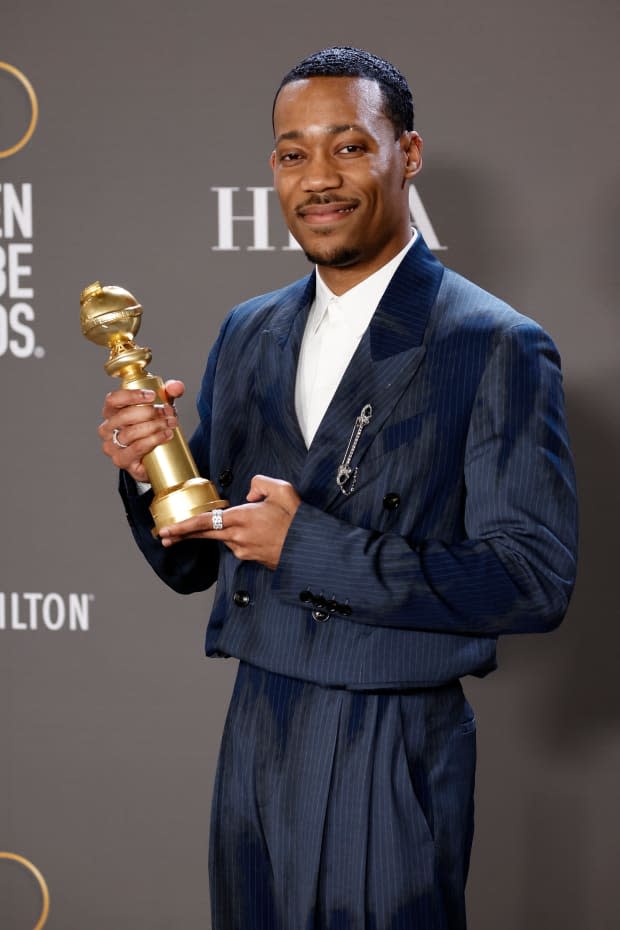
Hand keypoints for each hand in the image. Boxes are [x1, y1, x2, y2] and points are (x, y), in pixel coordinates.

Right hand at [98, 380, 184, 481]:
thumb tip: (175, 386)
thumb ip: (168, 393)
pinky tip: (166, 435)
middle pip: (125, 416)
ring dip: (154, 426)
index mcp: (111, 412)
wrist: (153, 458)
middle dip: (150, 412)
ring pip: (131, 432)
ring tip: (170, 424)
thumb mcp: (160, 407)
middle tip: (167, 412)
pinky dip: (153, 440)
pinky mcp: (121, 460)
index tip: (152, 395)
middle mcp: (106, 429)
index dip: (132, 395)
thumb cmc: (151, 427)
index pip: (113, 399)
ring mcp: (111, 446)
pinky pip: (137, 448)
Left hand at [159, 474, 300, 569]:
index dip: (183, 526)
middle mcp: (238, 537)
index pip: (205, 521)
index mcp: (242, 517)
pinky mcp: (252, 559)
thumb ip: (259, 483)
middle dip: (183, 535)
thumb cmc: (298, 519)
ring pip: (227, 538)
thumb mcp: (282, 489)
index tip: (166, 530)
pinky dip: (243, 537)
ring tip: (261, 523)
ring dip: (230, 531)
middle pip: (204, 535)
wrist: (312, 549)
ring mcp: (244, 550)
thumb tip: (249, 494)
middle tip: (164, 537)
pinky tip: (262, 533)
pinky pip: (240, 545)